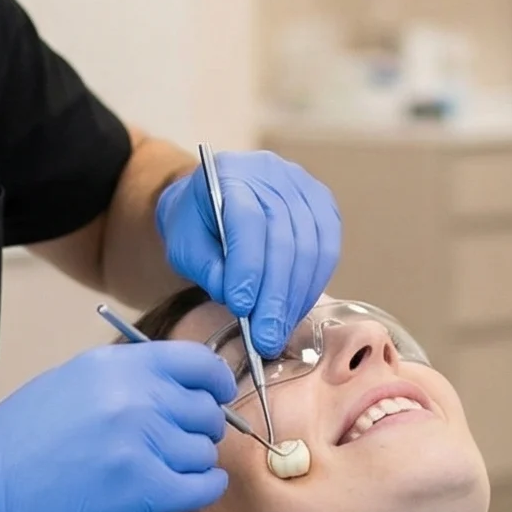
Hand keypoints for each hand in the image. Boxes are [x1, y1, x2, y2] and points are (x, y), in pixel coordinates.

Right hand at [0, 341, 232, 511]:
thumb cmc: (20, 436)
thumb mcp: (73, 380)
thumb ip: (126, 376)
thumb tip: (177, 386)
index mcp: (118, 365)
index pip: (198, 361)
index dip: (215, 381)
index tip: (214, 396)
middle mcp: (136, 397)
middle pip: (206, 410)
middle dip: (200, 427)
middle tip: (180, 442)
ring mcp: (142, 444)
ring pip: (205, 451)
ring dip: (194, 462)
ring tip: (167, 469)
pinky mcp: (144, 491)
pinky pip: (203, 488)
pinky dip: (203, 490)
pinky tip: (184, 490)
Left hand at [155, 149, 341, 357]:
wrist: (212, 198)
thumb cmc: (195, 224)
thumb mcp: (184, 246)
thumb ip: (207, 269)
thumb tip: (241, 302)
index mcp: (230, 174)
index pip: (248, 221)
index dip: (248, 268)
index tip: (241, 307)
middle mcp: (271, 174)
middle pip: (284, 239)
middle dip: (275, 296)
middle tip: (266, 337)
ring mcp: (302, 186)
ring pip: (310, 248)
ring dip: (295, 298)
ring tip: (279, 331)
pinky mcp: (322, 204)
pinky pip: (327, 249)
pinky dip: (312, 286)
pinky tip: (295, 311)